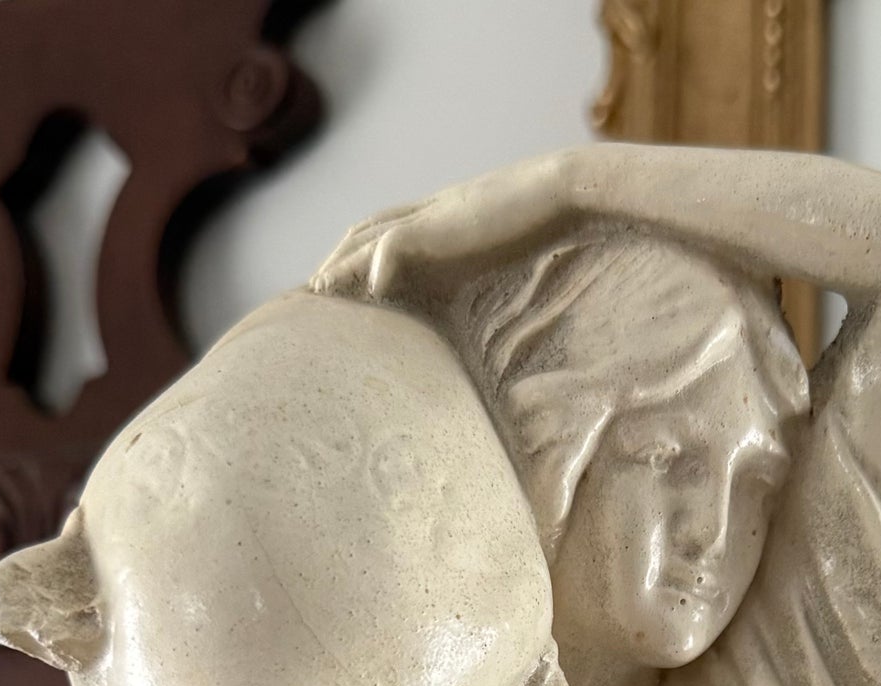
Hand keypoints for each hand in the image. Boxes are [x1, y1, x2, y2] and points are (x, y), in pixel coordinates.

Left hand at [309, 151, 578, 301]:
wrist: (565, 190)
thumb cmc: (546, 222)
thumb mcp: (504, 245)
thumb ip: (481, 261)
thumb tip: (480, 300)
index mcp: (444, 217)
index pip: (388, 230)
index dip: (360, 251)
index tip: (343, 278)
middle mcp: (431, 211)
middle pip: (368, 228)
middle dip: (339, 256)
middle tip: (316, 287)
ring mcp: (435, 215)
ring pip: (372, 233)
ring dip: (344, 260)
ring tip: (321, 287)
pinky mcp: (445, 222)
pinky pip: (399, 241)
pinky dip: (379, 259)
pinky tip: (372, 284)